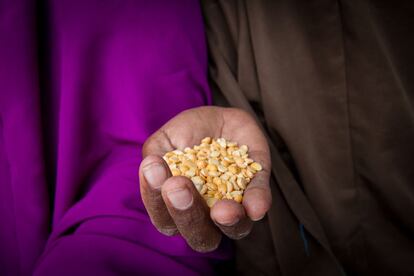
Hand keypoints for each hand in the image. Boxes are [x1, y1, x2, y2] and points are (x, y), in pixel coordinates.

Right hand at [139, 106, 270, 251]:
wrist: (216, 118)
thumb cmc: (184, 135)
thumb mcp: (163, 142)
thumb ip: (156, 156)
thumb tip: (153, 166)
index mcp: (177, 210)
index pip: (165, 219)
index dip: (155, 200)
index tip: (153, 168)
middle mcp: (206, 218)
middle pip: (199, 236)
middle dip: (188, 213)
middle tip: (178, 185)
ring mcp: (235, 208)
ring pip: (236, 229)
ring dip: (228, 221)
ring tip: (222, 209)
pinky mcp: (257, 191)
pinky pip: (260, 204)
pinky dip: (257, 203)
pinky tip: (255, 205)